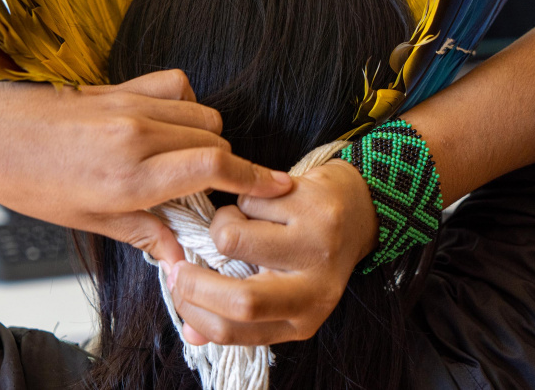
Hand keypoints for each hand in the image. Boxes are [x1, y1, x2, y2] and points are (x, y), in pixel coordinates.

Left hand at [0, 50, 292, 264]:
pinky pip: (175, 85)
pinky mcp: (120, 86)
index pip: (215, 168)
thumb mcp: (88, 220)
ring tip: (184, 161)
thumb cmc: (30, 182)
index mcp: (133, 175)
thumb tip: (178, 254)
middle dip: (224, 166)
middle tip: (208, 190)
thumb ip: (144, 233)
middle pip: (215, 139)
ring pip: (201, 112)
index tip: (279, 185)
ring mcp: (131, 104)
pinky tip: (167, 125)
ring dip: (206, 137)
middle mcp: (139, 135)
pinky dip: (185, 104)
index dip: (254, 178)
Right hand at [164, 159, 377, 344]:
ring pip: (232, 239)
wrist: (359, 207)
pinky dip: (244, 199)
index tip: (175, 289)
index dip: (191, 311)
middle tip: (179, 265)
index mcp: (303, 320)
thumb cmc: (307, 252)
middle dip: (194, 282)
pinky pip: (248, 201)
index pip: (233, 331)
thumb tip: (190, 334)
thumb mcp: (280, 292)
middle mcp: (316, 290)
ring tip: (237, 222)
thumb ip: (236, 314)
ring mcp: (318, 247)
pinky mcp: (315, 206)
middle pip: (241, 300)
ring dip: (220, 226)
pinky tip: (262, 202)